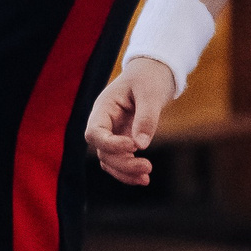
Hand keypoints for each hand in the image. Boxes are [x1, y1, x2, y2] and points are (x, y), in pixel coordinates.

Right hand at [84, 58, 177, 186]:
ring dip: (124, 172)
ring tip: (146, 178)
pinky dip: (128, 171)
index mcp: (103, 107)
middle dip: (123, 163)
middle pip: (102, 151)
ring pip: (109, 160)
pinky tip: (143, 178)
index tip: (133, 147)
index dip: (109, 144)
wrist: (155, 72)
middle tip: (148, 167)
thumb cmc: (150, 77)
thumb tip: (141, 146)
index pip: (94, 133)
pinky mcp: (123, 140)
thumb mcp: (151, 94)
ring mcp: (112, 132)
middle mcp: (104, 122)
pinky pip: (119, 161)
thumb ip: (146, 118)